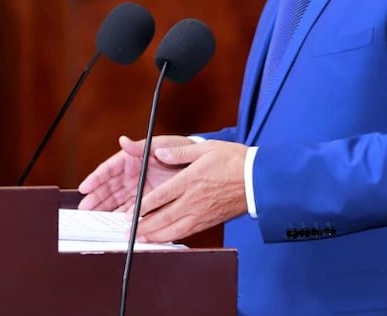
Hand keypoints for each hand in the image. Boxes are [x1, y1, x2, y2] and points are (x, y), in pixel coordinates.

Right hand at [77, 135, 193, 211]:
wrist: (198, 164)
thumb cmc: (177, 149)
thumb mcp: (160, 145)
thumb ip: (141, 146)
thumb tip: (123, 141)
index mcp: (130, 159)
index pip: (108, 170)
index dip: (95, 179)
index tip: (84, 188)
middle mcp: (130, 175)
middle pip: (108, 188)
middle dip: (95, 198)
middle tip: (84, 209)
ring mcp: (137, 188)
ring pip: (116, 201)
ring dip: (105, 209)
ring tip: (93, 218)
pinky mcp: (146, 200)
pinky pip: (130, 209)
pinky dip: (122, 216)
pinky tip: (114, 224)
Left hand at [132, 140, 247, 242]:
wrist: (257, 179)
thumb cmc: (233, 161)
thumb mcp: (206, 148)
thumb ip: (179, 152)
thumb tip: (159, 151)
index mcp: (190, 180)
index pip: (161, 196)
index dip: (144, 205)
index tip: (131, 211)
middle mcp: (194, 200)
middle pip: (164, 217)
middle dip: (145, 226)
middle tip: (129, 231)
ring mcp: (202, 213)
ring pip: (175, 229)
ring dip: (157, 235)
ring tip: (142, 239)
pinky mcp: (209, 220)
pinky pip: (188, 232)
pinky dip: (173, 237)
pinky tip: (165, 238)